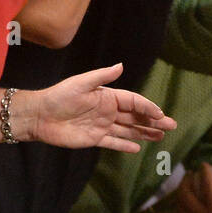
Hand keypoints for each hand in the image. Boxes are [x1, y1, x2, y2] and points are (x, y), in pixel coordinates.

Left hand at [17, 63, 176, 150]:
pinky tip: (138, 147)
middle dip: (153, 121)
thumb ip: (103, 76)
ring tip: (161, 136)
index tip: (161, 114)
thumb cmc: (60, 95)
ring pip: (128, 130)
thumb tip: (121, 65)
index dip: (148, 107)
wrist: (40, 115)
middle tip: (171, 125)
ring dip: (144, 132)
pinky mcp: (94, 139)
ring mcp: (102, 126)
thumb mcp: (82, 83)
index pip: (133, 102)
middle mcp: (108, 111)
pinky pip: (114, 142)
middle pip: (135, 116)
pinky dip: (125, 145)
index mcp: (108, 97)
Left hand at [176, 165, 211, 212]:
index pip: (207, 184)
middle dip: (185, 179)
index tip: (205, 165)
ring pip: (180, 204)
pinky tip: (186, 199)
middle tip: (190, 172)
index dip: (204, 171)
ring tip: (185, 183)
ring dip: (181, 190)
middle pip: (186, 193)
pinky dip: (181, 203)